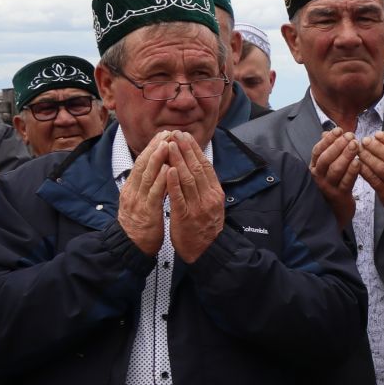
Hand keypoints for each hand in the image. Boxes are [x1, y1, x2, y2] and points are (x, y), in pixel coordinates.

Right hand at [117, 135, 170, 255]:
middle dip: (154, 147)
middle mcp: (132, 191)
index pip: (141, 163)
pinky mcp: (147, 212)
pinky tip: (170, 170)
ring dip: (157, 159)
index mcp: (131, 188)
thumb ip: (145, 187)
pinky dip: (162, 180)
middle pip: (143, 165)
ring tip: (167, 144)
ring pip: (147, 176)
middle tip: (166, 133)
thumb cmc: (138, 224)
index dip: (152, 148)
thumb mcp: (139, 201)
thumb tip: (154, 171)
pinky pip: (155, 193)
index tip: (163, 135)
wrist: (129, 247)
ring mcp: (138, 201)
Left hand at [166, 131, 225, 262]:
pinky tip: (168, 170)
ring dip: (178, 160)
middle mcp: (209, 197)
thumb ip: (205, 188)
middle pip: (197, 168)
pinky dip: (173, 182)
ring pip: (188, 179)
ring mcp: (198, 206)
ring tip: (169, 145)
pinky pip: (179, 196)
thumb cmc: (205, 227)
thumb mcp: (210, 204)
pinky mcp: (186, 216)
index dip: (194, 149)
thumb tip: (198, 169)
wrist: (208, 251)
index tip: (185, 136)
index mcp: (215, 192)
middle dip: (185, 149)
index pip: (205, 165)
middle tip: (175, 133)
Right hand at [309, 128, 361, 224]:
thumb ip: (328, 149)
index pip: (318, 150)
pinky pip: (346, 182)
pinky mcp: (340, 196)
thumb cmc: (334, 182)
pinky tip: (359, 162)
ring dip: (346, 156)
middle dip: (338, 145)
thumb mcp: (328, 166)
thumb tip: (327, 132)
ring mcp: (328, 187)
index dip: (328, 140)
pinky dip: (352, 172)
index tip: (339, 130)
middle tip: (350, 136)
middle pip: (326, 159)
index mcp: (314, 167)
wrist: (336, 210)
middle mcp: (318, 177)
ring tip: (356, 145)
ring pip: (336, 169)